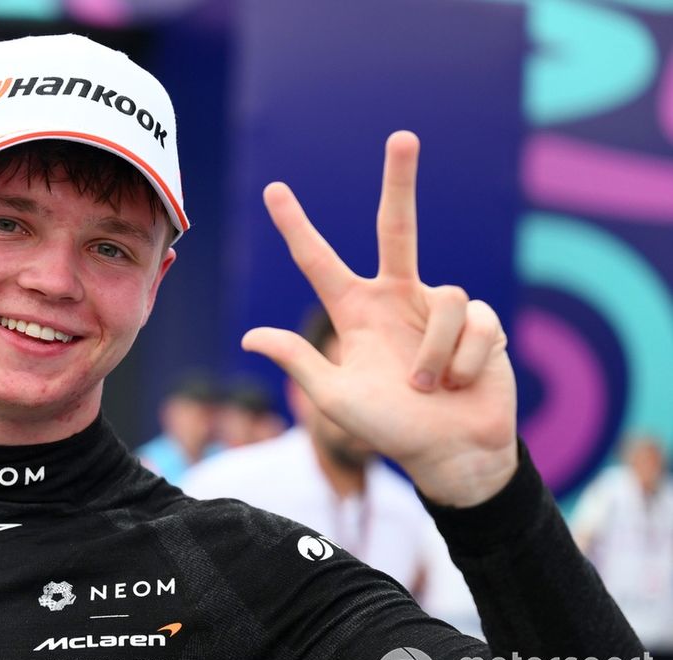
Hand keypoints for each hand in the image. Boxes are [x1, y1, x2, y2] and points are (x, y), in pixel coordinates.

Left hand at [243, 131, 516, 506]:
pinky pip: (472, 321)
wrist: (451, 455)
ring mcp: (439, 308)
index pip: (318, 261)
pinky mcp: (480, 321)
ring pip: (442, 297)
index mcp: (355, 312)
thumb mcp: (335, 398)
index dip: (296, 227)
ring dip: (432, 354)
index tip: (274, 191)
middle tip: (402, 136)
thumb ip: (299, 361)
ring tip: (428, 388)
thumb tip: (248, 335)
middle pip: (398, 227)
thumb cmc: (391, 430)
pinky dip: (462, 360)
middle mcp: (396, 299)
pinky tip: (460, 384)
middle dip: (402, 181)